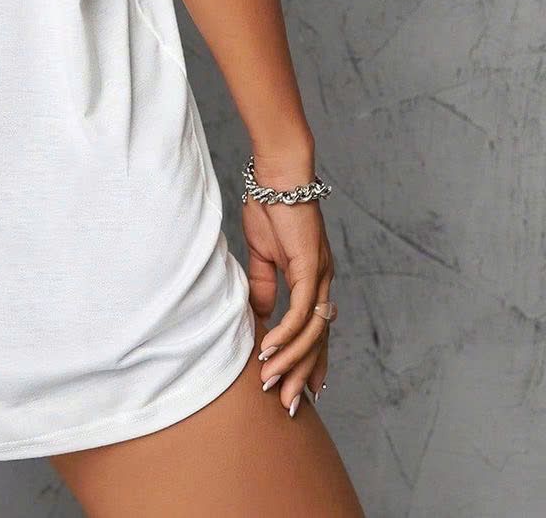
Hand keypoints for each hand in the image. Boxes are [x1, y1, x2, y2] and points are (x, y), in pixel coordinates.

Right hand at [243, 173, 335, 415]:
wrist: (277, 175)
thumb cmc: (270, 207)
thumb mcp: (262, 254)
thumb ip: (264, 285)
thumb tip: (259, 317)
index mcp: (313, 279)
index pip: (317, 330)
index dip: (312, 361)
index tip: (307, 390)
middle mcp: (323, 282)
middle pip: (318, 339)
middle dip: (304, 375)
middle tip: (291, 405)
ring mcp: (319, 275)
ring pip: (311, 332)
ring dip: (291, 360)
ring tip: (273, 384)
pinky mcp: (309, 266)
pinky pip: (300, 309)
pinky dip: (286, 333)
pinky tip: (271, 350)